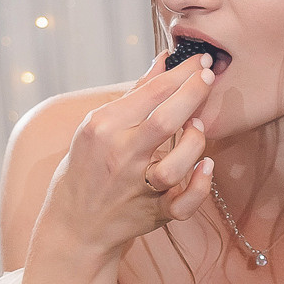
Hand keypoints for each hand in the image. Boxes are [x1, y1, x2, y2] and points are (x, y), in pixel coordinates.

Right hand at [31, 54, 217, 268]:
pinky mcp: (154, 213)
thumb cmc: (91, 166)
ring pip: (177, 164)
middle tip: (209, 76)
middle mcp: (121, 156)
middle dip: (193, 94)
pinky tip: (206, 167)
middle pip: (165, 121)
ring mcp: (138, 187)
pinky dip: (200, 186)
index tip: (200, 61)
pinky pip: (184, 203)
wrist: (74, 222)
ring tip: (198, 126)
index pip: (150, 93)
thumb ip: (136, 95)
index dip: (180, 74)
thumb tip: (165, 62)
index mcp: (104, 127)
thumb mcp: (100, 126)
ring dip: (195, 141)